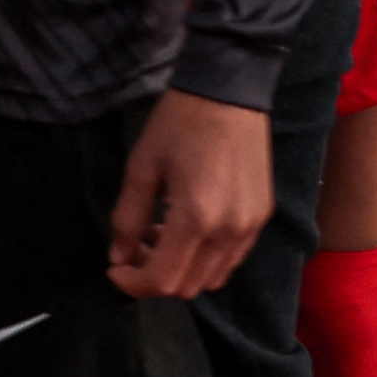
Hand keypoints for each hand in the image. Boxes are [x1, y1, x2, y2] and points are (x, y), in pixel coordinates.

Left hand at [107, 88, 272, 297]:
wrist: (230, 90)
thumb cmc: (180, 123)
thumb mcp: (142, 167)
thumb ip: (128, 218)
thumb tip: (119, 257)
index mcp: (196, 219)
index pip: (163, 280)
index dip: (133, 283)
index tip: (115, 267)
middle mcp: (229, 232)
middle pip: (189, 286)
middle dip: (155, 277)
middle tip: (135, 249)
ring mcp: (251, 227)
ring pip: (212, 278)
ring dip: (182, 269)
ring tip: (162, 235)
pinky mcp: (262, 216)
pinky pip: (232, 258)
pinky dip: (206, 258)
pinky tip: (190, 228)